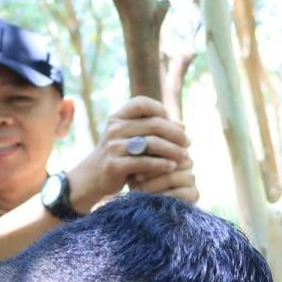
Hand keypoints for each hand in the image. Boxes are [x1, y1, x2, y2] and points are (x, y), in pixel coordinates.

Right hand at [65, 97, 194, 208]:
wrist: (93, 177)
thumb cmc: (120, 155)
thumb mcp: (131, 137)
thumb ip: (153, 130)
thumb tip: (183, 126)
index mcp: (118, 117)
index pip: (142, 103)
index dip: (162, 110)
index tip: (176, 125)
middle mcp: (114, 128)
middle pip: (153, 124)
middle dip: (175, 134)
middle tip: (188, 143)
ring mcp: (113, 146)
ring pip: (151, 143)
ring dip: (172, 150)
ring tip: (185, 156)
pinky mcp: (115, 165)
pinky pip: (144, 162)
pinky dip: (161, 164)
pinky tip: (172, 167)